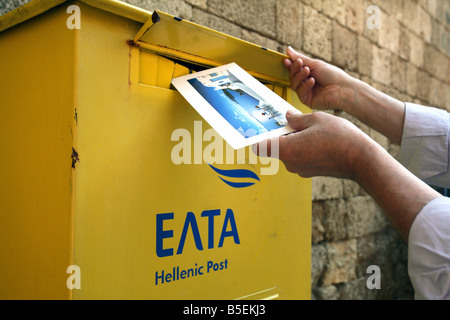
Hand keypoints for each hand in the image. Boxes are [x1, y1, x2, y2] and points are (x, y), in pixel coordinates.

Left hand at [257, 109, 372, 179]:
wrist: (361, 159)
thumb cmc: (339, 138)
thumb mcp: (316, 119)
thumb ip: (297, 118)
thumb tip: (288, 116)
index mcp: (286, 149)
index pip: (259, 147)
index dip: (257, 137)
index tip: (261, 127)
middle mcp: (290, 163)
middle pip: (275, 147)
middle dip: (281, 134)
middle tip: (291, 121)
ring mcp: (300, 169)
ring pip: (288, 151)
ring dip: (293, 140)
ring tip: (309, 128)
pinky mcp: (309, 172)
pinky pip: (299, 157)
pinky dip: (303, 147)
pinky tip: (317, 138)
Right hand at [283, 46, 354, 110]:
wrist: (342, 89)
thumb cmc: (333, 76)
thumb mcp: (315, 64)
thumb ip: (300, 58)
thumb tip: (288, 50)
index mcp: (308, 74)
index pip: (295, 70)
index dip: (290, 65)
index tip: (287, 60)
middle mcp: (306, 83)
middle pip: (292, 77)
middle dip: (294, 69)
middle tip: (300, 64)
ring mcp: (306, 92)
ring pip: (294, 84)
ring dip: (299, 76)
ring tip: (308, 71)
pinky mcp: (307, 100)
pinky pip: (300, 92)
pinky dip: (305, 85)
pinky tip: (312, 81)